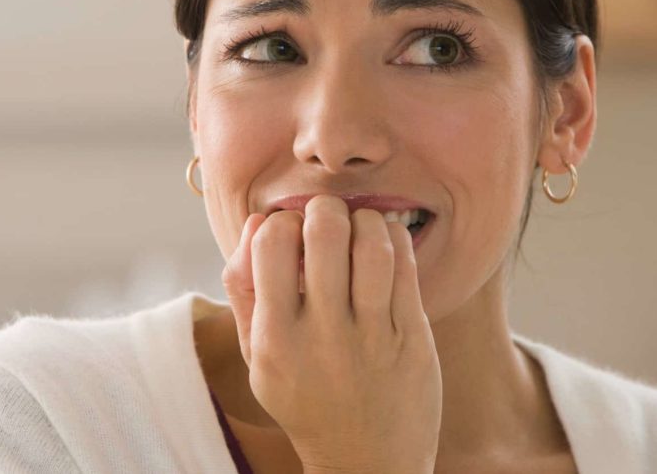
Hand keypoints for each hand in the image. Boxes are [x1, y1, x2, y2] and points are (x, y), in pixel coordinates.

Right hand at [221, 195, 441, 472]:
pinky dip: (394, 237)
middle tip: (329, 219)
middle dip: (325, 208)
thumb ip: (243, 290)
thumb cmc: (305, 398)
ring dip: (364, 219)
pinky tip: (385, 242)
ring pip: (371, 242)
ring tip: (359, 228)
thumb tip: (256, 222)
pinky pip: (405, 265)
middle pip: (324, 229)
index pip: (271, 240)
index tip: (290, 234)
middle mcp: (322, 335)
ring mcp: (372, 337)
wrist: (365, 463)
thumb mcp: (257, 356)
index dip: (280, 221)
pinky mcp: (413, 338)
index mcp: (275, 338)